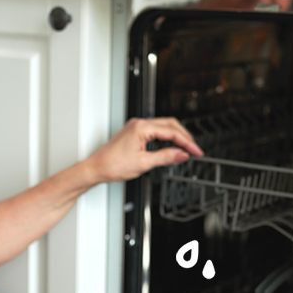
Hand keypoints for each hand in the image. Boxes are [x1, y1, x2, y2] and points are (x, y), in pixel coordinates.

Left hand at [84, 117, 203, 183]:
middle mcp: (139, 124)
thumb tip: (182, 155)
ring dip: (176, 137)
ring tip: (186, 149)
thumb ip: (166, 157)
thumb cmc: (112, 165)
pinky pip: (156, 131)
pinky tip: (172, 147)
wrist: (95, 168)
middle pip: (170, 124)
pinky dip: (167, 138)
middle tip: (195, 150)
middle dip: (184, 137)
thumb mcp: (143, 163)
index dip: (187, 142)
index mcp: (141, 127)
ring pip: (164, 126)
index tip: (196, 151)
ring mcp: (136, 127)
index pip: (172, 132)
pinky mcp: (134, 133)